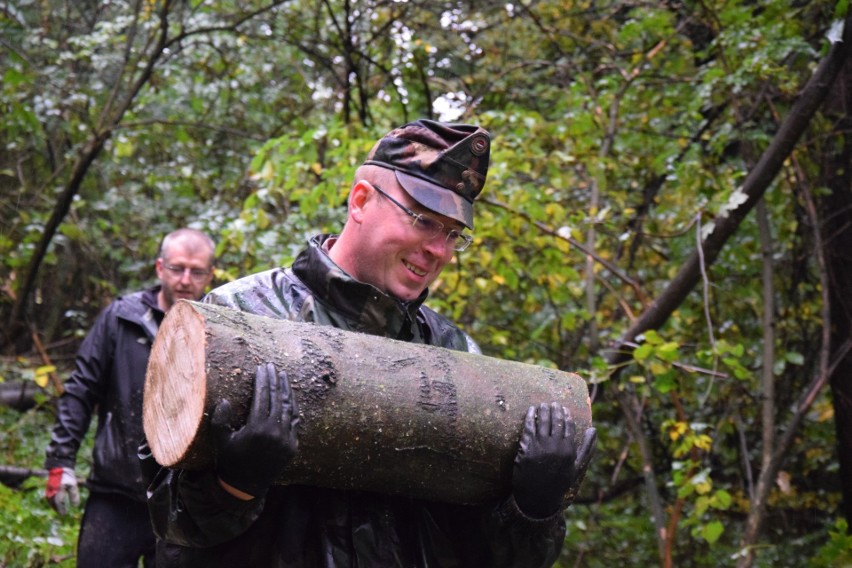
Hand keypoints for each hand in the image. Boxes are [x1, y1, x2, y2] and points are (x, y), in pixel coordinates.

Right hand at [45, 467, 79, 515]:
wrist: (60, 466)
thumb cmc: (68, 476)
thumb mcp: (73, 485)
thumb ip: (74, 495)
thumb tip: (75, 506)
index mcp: (58, 490)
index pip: (59, 502)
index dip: (61, 509)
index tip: (64, 514)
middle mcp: (52, 490)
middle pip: (53, 502)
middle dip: (57, 508)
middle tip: (61, 513)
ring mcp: (49, 488)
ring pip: (50, 500)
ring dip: (54, 506)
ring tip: (58, 509)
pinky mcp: (48, 487)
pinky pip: (48, 496)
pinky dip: (51, 501)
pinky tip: (54, 503)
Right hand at [210, 363, 298, 497]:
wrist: (245, 486)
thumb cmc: (230, 460)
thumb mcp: (220, 440)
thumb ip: (219, 419)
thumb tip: (225, 400)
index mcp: (256, 428)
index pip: (262, 396)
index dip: (262, 380)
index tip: (261, 367)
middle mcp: (274, 431)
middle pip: (276, 398)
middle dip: (274, 380)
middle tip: (272, 366)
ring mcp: (286, 439)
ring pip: (289, 408)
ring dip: (286, 390)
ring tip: (283, 376)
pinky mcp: (292, 445)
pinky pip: (295, 421)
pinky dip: (293, 407)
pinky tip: (290, 397)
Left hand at [512, 403, 596, 517]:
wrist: (538, 498)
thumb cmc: (559, 482)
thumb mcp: (577, 467)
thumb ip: (587, 448)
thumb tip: (594, 429)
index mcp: (568, 450)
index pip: (569, 426)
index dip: (566, 415)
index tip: (564, 408)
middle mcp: (555, 446)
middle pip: (555, 421)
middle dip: (554, 409)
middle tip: (552, 403)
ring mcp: (540, 447)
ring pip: (542, 422)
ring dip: (542, 410)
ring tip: (542, 404)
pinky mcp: (526, 448)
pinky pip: (528, 427)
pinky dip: (530, 417)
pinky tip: (530, 411)